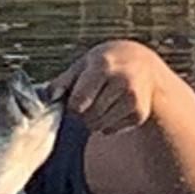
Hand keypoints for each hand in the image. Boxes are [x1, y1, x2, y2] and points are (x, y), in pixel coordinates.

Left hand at [46, 38, 168, 137]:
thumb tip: (51, 97)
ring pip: (99, 126)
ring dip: (93, 121)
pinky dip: (107, 124)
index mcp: (103, 66)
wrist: (143, 65)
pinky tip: (112, 108)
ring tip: (99, 104)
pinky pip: (112, 129)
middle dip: (82, 114)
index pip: (78, 102)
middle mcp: (121, 81)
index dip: (72, 105)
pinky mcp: (139, 113)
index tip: (75, 100)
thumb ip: (64, 80)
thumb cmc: (106, 63)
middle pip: (89, 116)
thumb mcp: (84, 64)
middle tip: (87, 103)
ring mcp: (133, 98)